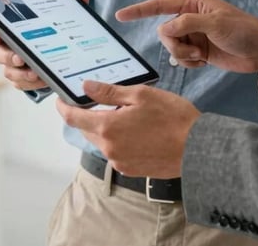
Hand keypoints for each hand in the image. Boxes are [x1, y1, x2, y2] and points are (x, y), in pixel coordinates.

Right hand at [0, 0, 90, 90]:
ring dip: (22, 74)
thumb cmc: (50, 30)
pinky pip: (21, 85)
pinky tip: (43, 80)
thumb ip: (67, 6)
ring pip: (9, 72)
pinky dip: (31, 84)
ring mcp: (13, 66)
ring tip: (36, 74)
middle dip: (9, 57)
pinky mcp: (21, 80)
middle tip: (21, 58)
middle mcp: (7, 48)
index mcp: (11, 30)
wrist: (54, 50)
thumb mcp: (58, 16)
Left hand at [55, 81, 199, 177]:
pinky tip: (137, 129)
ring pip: (102, 140)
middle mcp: (109, 148)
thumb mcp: (141, 95)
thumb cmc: (173, 117)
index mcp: (108, 127)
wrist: (197, 149)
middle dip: (89, 114)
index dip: (63, 107)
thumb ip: (110, 92)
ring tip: (127, 113)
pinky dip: (118, 138)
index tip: (60, 99)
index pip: (74, 117)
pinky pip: (115, 151)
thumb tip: (86, 87)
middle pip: (87, 129)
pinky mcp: (130, 169)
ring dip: (106, 126)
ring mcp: (119, 161)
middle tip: (102, 99)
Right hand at [116, 0, 257, 76]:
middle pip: (164, 32)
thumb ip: (187, 23)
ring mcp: (193, 35)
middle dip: (176, 45)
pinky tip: (204, 61)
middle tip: (196, 50)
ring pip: (171, 47)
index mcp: (193, 3)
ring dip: (184, 55)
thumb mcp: (215, 24)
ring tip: (202, 55)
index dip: (139, 10)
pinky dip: (190, 63)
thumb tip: (165, 29)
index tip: (120, 15)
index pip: (159, 5)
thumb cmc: (243, 31)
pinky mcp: (198, 50)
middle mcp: (190, 17)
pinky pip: (181, 59)